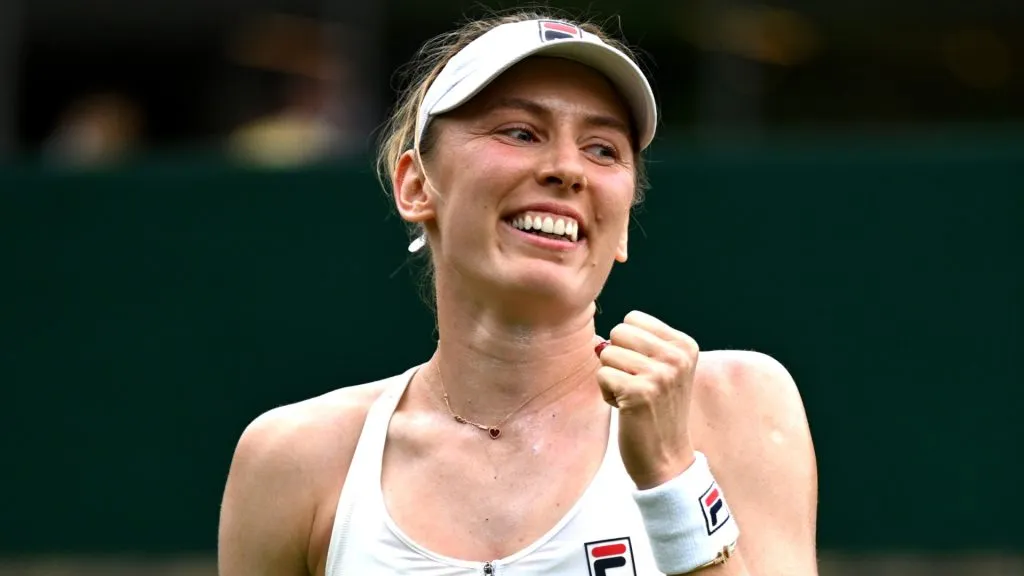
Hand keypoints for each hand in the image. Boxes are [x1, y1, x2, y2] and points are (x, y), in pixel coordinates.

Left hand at [595, 311, 698, 489]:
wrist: (666, 457)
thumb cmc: (657, 410)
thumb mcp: (662, 370)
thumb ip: (637, 346)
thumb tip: (596, 340)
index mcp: (684, 345)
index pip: (633, 318)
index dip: (628, 345)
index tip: (644, 371)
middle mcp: (676, 356)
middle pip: (618, 332)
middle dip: (617, 358)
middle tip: (635, 385)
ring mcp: (659, 374)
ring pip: (606, 353)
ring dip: (611, 378)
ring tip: (631, 397)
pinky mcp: (639, 392)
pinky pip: (602, 375)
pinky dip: (607, 394)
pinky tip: (625, 408)